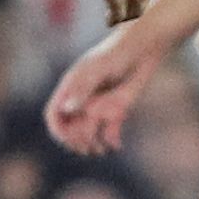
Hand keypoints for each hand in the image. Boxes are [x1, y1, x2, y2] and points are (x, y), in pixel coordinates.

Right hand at [41, 21, 166, 153]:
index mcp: (71, 88)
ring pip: (88, 133)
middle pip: (70, 128)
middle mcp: (82, 99)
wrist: (144, 48)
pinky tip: (116, 144)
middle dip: (76, 140)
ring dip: (92, 144)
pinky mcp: (116, 110)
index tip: (66, 139)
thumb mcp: (98, 69)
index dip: (58, 129)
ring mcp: (99, 106)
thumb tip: (67, 109)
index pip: (54, 114)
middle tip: (87, 147)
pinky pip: (109, 130)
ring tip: (100, 150)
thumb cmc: (116, 53)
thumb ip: (83, 88)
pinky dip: (111, 139)